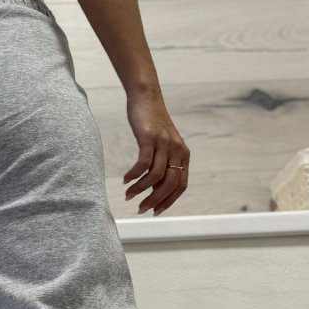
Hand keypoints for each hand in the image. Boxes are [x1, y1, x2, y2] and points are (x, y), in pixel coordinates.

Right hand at [124, 86, 189, 214]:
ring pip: (156, 176)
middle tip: (141, 208)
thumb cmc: (152, 123)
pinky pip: (143, 163)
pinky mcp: (149, 137)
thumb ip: (163, 163)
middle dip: (154, 200)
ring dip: (141, 189)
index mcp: (183, 155)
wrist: (146, 97)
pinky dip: (134, 175)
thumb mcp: (162, 144)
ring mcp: (164, 143)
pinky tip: (125, 180)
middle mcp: (177, 150)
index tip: (155, 211)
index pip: (180, 185)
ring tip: (129, 195)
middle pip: (169, 184)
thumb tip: (154, 187)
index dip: (168, 201)